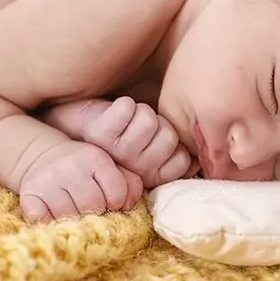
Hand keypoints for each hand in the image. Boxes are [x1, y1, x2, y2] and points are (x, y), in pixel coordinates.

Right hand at [18, 140, 143, 222]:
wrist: (44, 157)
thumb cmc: (85, 170)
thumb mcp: (110, 168)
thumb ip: (129, 184)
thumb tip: (127, 206)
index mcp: (95, 159)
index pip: (116, 192)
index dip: (116, 203)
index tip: (110, 203)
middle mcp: (71, 167)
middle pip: (92, 205)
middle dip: (96, 213)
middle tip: (91, 211)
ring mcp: (48, 180)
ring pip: (68, 214)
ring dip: (73, 220)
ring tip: (74, 214)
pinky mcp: (29, 193)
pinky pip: (40, 218)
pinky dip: (48, 223)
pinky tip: (53, 217)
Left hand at [79, 97, 195, 187]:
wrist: (80, 128)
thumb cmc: (124, 135)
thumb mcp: (153, 149)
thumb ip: (176, 154)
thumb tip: (198, 160)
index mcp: (151, 175)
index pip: (183, 160)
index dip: (176, 142)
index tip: (157, 140)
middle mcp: (135, 170)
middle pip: (169, 136)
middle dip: (159, 124)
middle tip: (140, 129)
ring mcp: (117, 153)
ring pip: (149, 120)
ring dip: (140, 112)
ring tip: (128, 121)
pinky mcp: (100, 133)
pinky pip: (128, 108)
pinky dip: (123, 104)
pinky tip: (114, 114)